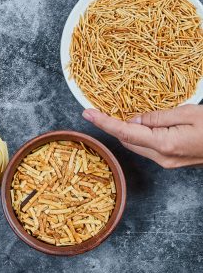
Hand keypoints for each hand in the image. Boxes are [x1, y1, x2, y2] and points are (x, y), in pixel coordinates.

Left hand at [83, 105, 202, 167]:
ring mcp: (167, 162)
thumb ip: (156, 116)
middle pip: (127, 140)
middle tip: (97, 110)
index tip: (87, 113)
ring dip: (125, 130)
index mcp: (164, 144)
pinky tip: (138, 123)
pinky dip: (139, 135)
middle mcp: (162, 158)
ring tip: (114, 113)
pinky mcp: (172, 161)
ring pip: (136, 145)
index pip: (125, 132)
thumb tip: (134, 118)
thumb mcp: (186, 113)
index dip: (103, 122)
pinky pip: (148, 147)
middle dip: (111, 125)